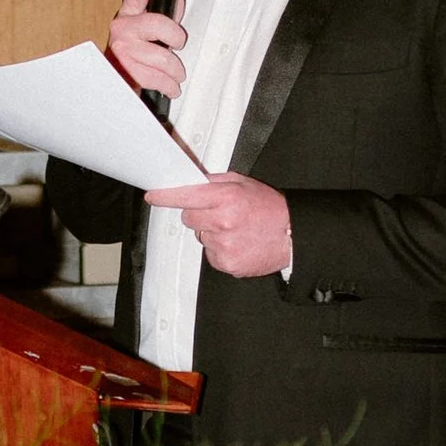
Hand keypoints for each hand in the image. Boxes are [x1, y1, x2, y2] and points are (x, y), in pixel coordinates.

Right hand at [107, 0, 185, 97]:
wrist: (117, 79)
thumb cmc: (136, 52)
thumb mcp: (150, 30)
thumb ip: (165, 13)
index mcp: (129, 13)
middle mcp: (121, 28)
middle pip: (156, 24)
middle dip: (176, 37)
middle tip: (179, 45)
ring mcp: (121, 48)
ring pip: (161, 56)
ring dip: (175, 70)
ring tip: (177, 74)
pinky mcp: (123, 69)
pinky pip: (154, 77)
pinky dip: (167, 85)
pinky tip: (170, 86)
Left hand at [144, 172, 293, 277]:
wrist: (293, 237)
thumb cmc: (271, 210)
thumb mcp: (244, 184)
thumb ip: (215, 182)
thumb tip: (192, 183)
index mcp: (226, 198)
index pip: (186, 195)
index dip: (166, 195)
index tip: (153, 195)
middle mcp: (223, 221)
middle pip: (188, 217)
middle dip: (199, 214)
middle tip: (221, 214)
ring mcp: (223, 244)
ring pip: (200, 237)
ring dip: (212, 232)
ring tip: (236, 229)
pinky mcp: (226, 263)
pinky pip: (210, 254)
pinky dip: (220, 249)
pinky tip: (238, 242)